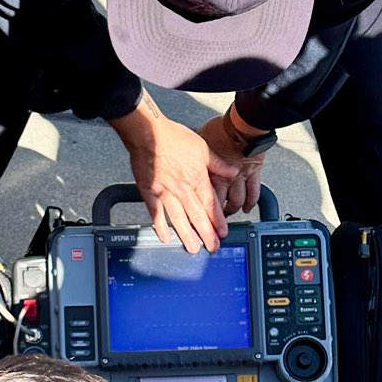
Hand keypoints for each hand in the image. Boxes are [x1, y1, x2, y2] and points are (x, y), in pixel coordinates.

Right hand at [112, 97, 230, 254]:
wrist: (148, 133)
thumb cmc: (173, 137)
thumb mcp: (202, 147)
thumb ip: (218, 164)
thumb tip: (234, 173)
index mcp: (197, 177)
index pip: (211, 204)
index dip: (217, 221)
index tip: (223, 233)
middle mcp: (183, 188)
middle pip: (197, 215)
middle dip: (206, 234)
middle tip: (212, 248)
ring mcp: (166, 191)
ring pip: (179, 218)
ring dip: (187, 235)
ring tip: (193, 248)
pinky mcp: (150, 191)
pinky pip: (156, 213)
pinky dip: (160, 226)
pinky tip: (166, 237)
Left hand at [197, 114, 266, 217]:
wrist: (243, 123)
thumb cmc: (221, 129)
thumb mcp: (199, 142)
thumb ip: (196, 157)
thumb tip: (187, 159)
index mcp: (208, 172)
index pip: (201, 197)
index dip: (198, 211)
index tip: (195, 221)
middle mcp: (224, 178)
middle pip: (217, 204)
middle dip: (213, 221)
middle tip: (211, 231)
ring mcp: (240, 177)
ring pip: (236, 201)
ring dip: (232, 210)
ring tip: (228, 217)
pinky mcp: (254, 173)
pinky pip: (253, 192)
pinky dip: (251, 201)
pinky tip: (247, 207)